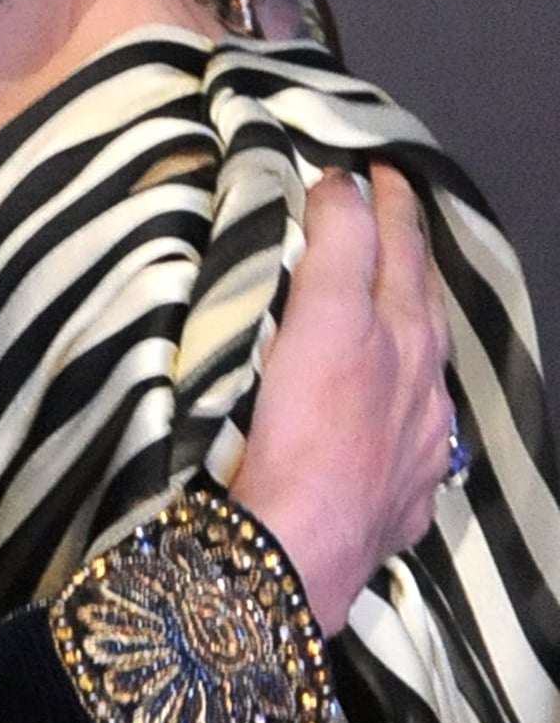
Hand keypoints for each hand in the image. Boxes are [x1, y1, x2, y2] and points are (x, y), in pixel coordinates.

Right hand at [230, 164, 453, 628]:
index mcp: (402, 335)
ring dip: (410, 333)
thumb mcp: (318, 318)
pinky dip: (400, 411)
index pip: (396, 248)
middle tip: (390, 218)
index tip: (373, 171)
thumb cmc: (298, 436)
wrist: (297, 552)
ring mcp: (417, 448)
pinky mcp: (399, 500)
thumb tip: (346, 189)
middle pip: (421, 304)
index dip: (385, 203)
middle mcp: (423, 387)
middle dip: (407, 255)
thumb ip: (337, 246)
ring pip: (424, 374)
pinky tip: (388, 421)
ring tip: (392, 312)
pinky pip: (411, 442)